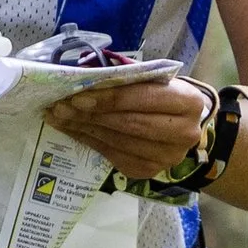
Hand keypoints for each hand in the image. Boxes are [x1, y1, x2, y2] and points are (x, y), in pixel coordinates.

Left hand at [43, 73, 210, 180]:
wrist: (182, 124)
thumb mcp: (153, 79)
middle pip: (129, 124)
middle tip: (61, 106)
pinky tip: (71, 129)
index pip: (144, 98)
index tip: (79, 95)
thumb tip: (86, 75)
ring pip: (117, 142)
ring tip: (59, 116)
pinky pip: (112, 156)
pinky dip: (88, 141)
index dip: (110, 98)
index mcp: (188, 102)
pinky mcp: (148, 171)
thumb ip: (127, 77)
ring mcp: (166, 157)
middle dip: (91, 114)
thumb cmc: (162, 94)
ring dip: (83, 128)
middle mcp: (183, 133)